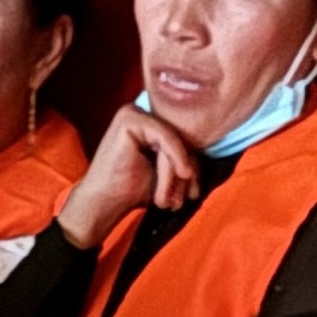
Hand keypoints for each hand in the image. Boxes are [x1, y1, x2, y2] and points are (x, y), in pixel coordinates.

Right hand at [55, 101, 203, 248]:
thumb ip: (182, 157)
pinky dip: (174, 160)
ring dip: (177, 174)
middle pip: (180, 138)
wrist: (103, 205)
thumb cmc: (132, 191)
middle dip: (187, 172)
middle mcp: (140, 111)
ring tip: (170, 200)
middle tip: (182, 201)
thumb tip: (214, 148)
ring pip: (175, 140)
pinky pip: (166, 137)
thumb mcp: (166, 172)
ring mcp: (132, 112)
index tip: (193, 194)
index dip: (191, 166)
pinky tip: (177, 177)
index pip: (182, 138)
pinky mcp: (129, 118)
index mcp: (149, 123)